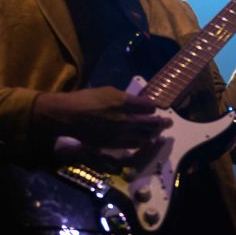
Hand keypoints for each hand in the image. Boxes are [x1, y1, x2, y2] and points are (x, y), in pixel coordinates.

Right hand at [35, 86, 168, 160]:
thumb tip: (140, 103)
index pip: (148, 106)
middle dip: (162, 122)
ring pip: (144, 135)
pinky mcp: (113, 144)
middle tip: (168, 122)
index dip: (153, 107)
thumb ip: (126, 98)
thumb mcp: (107, 91)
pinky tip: (145, 140)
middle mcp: (123, 118)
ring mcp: (119, 133)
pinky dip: (142, 141)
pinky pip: (133, 144)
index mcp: (122, 101)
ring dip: (153, 134)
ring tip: (158, 132)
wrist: (67, 116)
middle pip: (151, 122)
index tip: (155, 107)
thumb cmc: (85, 99)